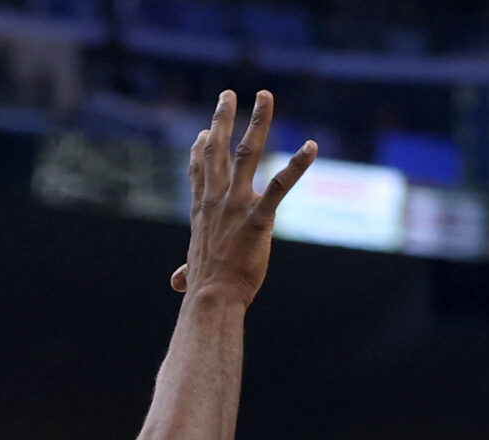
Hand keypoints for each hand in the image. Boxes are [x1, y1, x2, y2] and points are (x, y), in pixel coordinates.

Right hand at [170, 91, 315, 303]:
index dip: (199, 147)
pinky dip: (297, 165)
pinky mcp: (259, 218)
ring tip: (265, 96)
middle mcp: (217, 199)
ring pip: (247, 153)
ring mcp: (237, 205)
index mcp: (202, 209)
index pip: (199, 170)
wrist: (213, 297)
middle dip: (223, 117)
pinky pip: (280, 185)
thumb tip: (177, 281)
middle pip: (218, 148)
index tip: (202, 130)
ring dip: (257, 121)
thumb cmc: (205, 289)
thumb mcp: (193, 273)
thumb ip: (187, 271)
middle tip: (228, 93)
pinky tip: (311, 147)